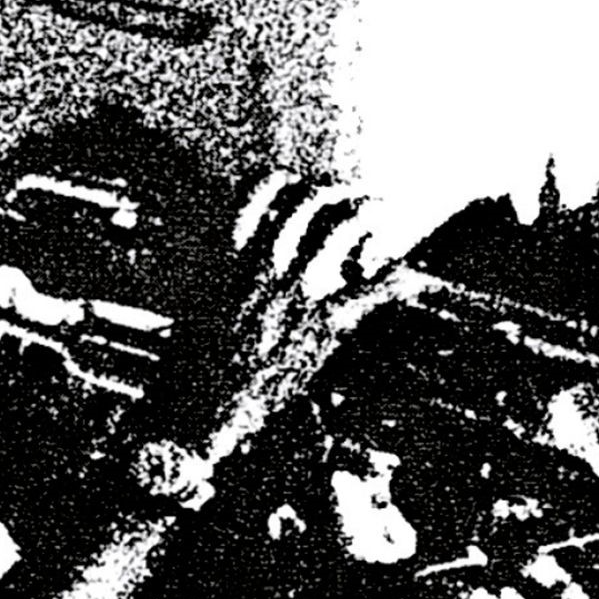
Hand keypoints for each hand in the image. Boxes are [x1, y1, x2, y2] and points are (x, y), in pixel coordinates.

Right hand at [195, 173, 418, 477]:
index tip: (294, 184)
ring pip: (342, 229)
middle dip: (333, 193)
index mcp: (225, 258)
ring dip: (368, 213)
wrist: (200, 415)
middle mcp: (263, 266)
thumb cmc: (192, 371)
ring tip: (382, 210)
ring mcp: (296, 294)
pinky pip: (373, 288)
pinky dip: (396, 277)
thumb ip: (215, 280)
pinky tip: (406, 273)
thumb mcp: (193, 308)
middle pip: (306, 203)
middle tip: (351, 195)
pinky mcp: (324, 326)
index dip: (280, 182)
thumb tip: (230, 267)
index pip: (254, 195)